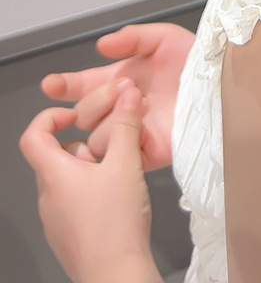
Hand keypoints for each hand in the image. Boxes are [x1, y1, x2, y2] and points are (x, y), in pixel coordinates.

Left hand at [18, 84, 160, 282]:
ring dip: (91, 171)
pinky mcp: (66, 237)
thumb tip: (128, 95)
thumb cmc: (116, 225)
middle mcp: (47, 197)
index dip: (50, 117)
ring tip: (120, 176)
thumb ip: (126, 126)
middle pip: (56, 158)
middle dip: (86, 146)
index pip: (32, 135)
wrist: (116, 278)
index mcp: (54, 175)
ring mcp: (54, 221)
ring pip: (67, 181)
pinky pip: (73, 205)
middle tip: (113, 149)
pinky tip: (117, 203)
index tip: (74, 115)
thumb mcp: (126, 164)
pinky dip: (92, 195)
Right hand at [40, 22, 194, 169]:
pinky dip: (122, 136)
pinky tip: (138, 120)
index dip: (65, 85)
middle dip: (96, 98)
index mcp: (121, 80)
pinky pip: (118, 153)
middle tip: (124, 85)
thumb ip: (132, 37)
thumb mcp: (165, 39)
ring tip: (139, 101)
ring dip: (111, 117)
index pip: (83, 86)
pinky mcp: (145, 153)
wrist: (222, 87)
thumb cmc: (197, 63)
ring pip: (95, 136)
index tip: (51, 84)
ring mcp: (131, 132)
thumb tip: (101, 46)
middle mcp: (121, 108)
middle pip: (83, 114)